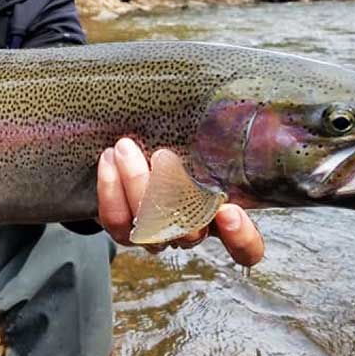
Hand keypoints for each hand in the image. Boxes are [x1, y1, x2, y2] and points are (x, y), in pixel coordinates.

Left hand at [97, 137, 263, 265]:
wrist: (131, 156)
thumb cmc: (179, 146)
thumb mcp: (200, 144)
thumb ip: (215, 139)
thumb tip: (228, 107)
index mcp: (220, 215)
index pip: (246, 248)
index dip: (242, 237)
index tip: (230, 210)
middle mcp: (191, 231)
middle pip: (188, 231)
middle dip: (172, 191)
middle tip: (162, 155)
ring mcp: (156, 236)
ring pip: (149, 227)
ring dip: (136, 184)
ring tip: (125, 147)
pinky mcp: (124, 231)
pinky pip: (116, 220)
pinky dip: (110, 189)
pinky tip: (108, 158)